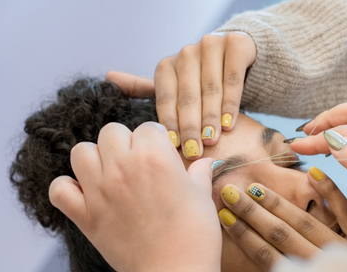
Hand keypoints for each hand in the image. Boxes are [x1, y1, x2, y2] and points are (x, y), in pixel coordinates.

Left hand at [48, 122, 220, 271]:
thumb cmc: (195, 233)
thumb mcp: (202, 196)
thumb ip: (199, 173)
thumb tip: (206, 161)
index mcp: (154, 155)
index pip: (147, 128)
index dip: (157, 142)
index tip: (162, 157)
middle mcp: (122, 166)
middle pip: (111, 132)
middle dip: (125, 143)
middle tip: (137, 165)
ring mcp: (99, 190)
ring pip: (81, 152)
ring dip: (95, 158)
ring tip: (110, 174)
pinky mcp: (84, 215)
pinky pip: (59, 189)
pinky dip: (69, 188)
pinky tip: (87, 194)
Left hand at [106, 31, 255, 159]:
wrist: (238, 59)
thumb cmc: (201, 84)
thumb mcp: (174, 90)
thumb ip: (145, 88)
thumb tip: (109, 77)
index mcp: (168, 66)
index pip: (165, 98)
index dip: (170, 123)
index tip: (174, 147)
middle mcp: (187, 52)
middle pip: (187, 96)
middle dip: (190, 126)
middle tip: (193, 151)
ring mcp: (211, 46)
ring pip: (210, 89)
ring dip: (210, 117)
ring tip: (211, 141)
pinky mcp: (236, 45)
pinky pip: (232, 79)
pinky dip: (230, 103)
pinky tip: (229, 124)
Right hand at [218, 167, 346, 271]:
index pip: (266, 256)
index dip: (243, 235)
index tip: (224, 215)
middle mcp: (321, 264)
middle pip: (281, 235)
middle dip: (252, 214)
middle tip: (230, 193)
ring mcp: (344, 250)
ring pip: (306, 222)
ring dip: (278, 205)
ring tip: (255, 189)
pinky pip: (346, 212)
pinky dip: (331, 193)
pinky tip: (314, 174)